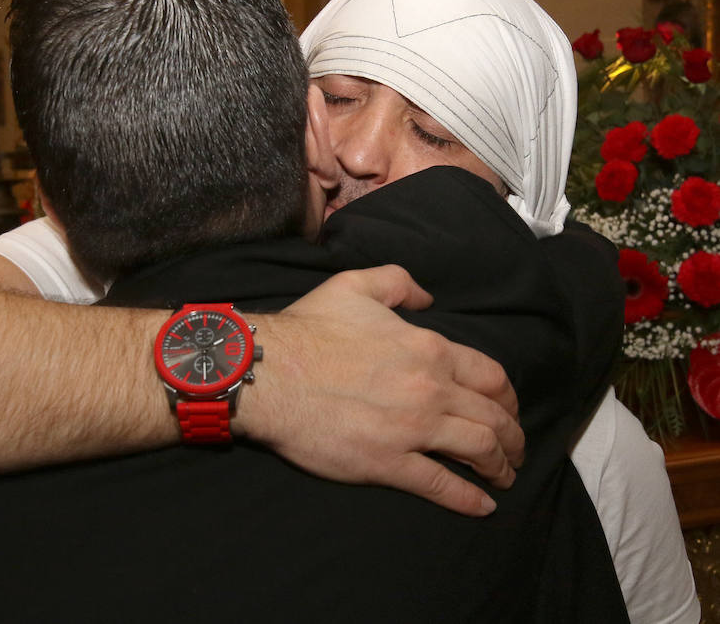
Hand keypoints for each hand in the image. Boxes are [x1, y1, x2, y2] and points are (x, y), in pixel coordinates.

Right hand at [234, 265, 523, 516]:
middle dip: (513, 436)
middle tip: (517, 449)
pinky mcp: (387, 462)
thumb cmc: (309, 329)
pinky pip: (440, 484)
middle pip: (493, 417)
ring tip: (506, 477)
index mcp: (428, 349)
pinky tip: (483, 506)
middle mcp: (430, 389)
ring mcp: (412, 429)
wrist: (271, 373)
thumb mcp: (355, 285)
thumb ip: (399, 282)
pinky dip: (468, 498)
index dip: (508, 397)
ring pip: (478, 450)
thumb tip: (427, 298)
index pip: (490, 376)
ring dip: (500, 466)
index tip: (510, 409)